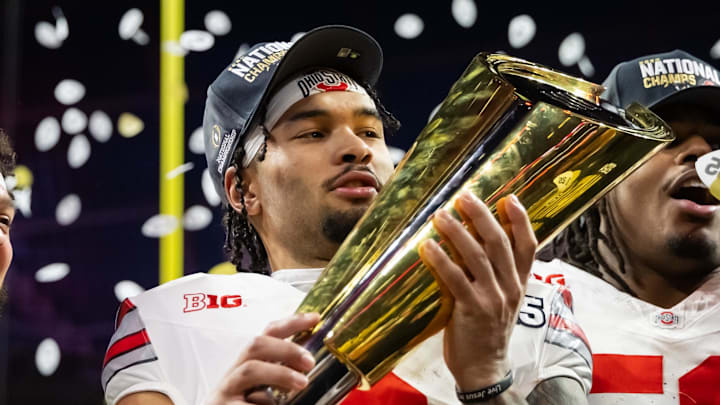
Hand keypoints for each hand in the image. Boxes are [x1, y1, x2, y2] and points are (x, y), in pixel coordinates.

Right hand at [205, 313, 319, 404]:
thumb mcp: (264, 393)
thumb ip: (281, 380)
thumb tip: (309, 370)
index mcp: (247, 368)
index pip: (267, 335)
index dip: (291, 323)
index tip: (314, 318)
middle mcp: (233, 377)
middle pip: (254, 345)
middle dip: (286, 348)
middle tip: (310, 361)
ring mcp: (225, 393)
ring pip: (249, 370)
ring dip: (279, 372)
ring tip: (301, 383)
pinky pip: (245, 402)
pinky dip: (264, 402)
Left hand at [419, 192, 536, 390]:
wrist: (484, 368)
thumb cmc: (487, 329)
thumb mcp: (501, 299)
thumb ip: (494, 272)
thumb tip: (474, 239)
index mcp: (519, 283)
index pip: (528, 246)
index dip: (521, 221)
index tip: (509, 198)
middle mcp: (510, 288)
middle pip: (499, 243)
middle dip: (482, 216)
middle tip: (464, 197)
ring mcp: (492, 299)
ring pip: (477, 257)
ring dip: (458, 232)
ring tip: (440, 215)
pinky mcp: (471, 310)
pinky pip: (456, 279)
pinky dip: (441, 260)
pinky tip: (427, 246)